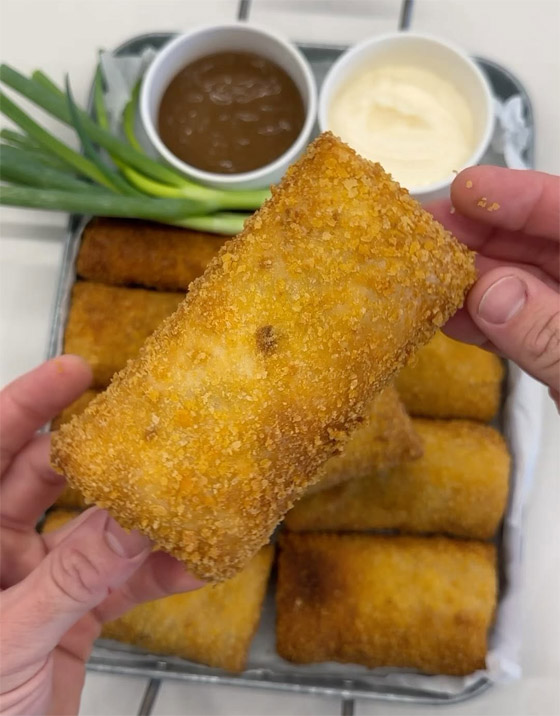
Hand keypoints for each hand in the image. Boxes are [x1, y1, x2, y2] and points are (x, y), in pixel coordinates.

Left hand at [0, 356, 202, 715]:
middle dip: (100, 456)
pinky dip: (158, 574)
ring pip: (95, 531)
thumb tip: (129, 524)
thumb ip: (73, 579)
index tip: (75, 370)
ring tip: (182, 491)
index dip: (27, 403)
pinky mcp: (73, 616)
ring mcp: (38, 583)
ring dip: (140, 519)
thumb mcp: (10, 639)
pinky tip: (192, 561)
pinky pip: (120, 583)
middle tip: (146, 429)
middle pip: (49, 480)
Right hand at [429, 166, 559, 405]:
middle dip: (486, 234)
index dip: (525, 197)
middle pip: (550, 246)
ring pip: (529, 289)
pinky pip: (523, 332)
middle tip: (429, 229)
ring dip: (474, 281)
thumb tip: (491, 292)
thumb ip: (554, 335)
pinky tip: (448, 316)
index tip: (468, 189)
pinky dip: (485, 325)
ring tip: (425, 270)